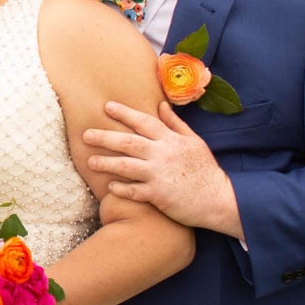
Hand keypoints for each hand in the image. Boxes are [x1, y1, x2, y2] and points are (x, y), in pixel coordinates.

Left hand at [83, 100, 243, 238]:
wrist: (219, 199)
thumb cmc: (205, 170)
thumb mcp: (194, 142)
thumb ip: (175, 124)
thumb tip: (160, 105)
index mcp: (171, 140)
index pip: (144, 122)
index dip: (124, 113)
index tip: (106, 107)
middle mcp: (162, 155)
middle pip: (128, 143)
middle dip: (104, 137)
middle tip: (86, 135)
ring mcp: (159, 175)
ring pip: (126, 166)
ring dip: (106, 163)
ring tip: (90, 162)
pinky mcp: (158, 196)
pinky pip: (134, 191)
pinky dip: (121, 188)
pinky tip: (110, 186)